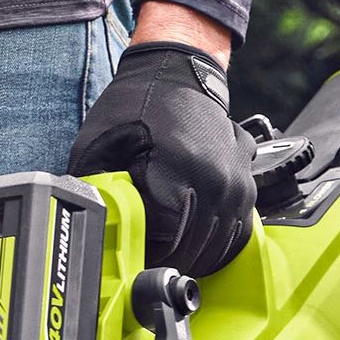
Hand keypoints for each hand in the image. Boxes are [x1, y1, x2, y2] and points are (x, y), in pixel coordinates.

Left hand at [69, 35, 256, 279]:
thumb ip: (98, 192)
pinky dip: (215, 242)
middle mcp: (218, 181)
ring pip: (220, 246)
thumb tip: (91, 234)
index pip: (168, 246)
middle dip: (169, 264)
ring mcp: (239, 182)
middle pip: (195, 250)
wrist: (178, 71)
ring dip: (194, 258)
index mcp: (180, 173)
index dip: (146, 261)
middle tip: (145, 268)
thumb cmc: (134, 107)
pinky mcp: (249, 181)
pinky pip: (237, 229)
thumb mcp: (97, 147)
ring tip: (167, 260)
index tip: (130, 266)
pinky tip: (193, 244)